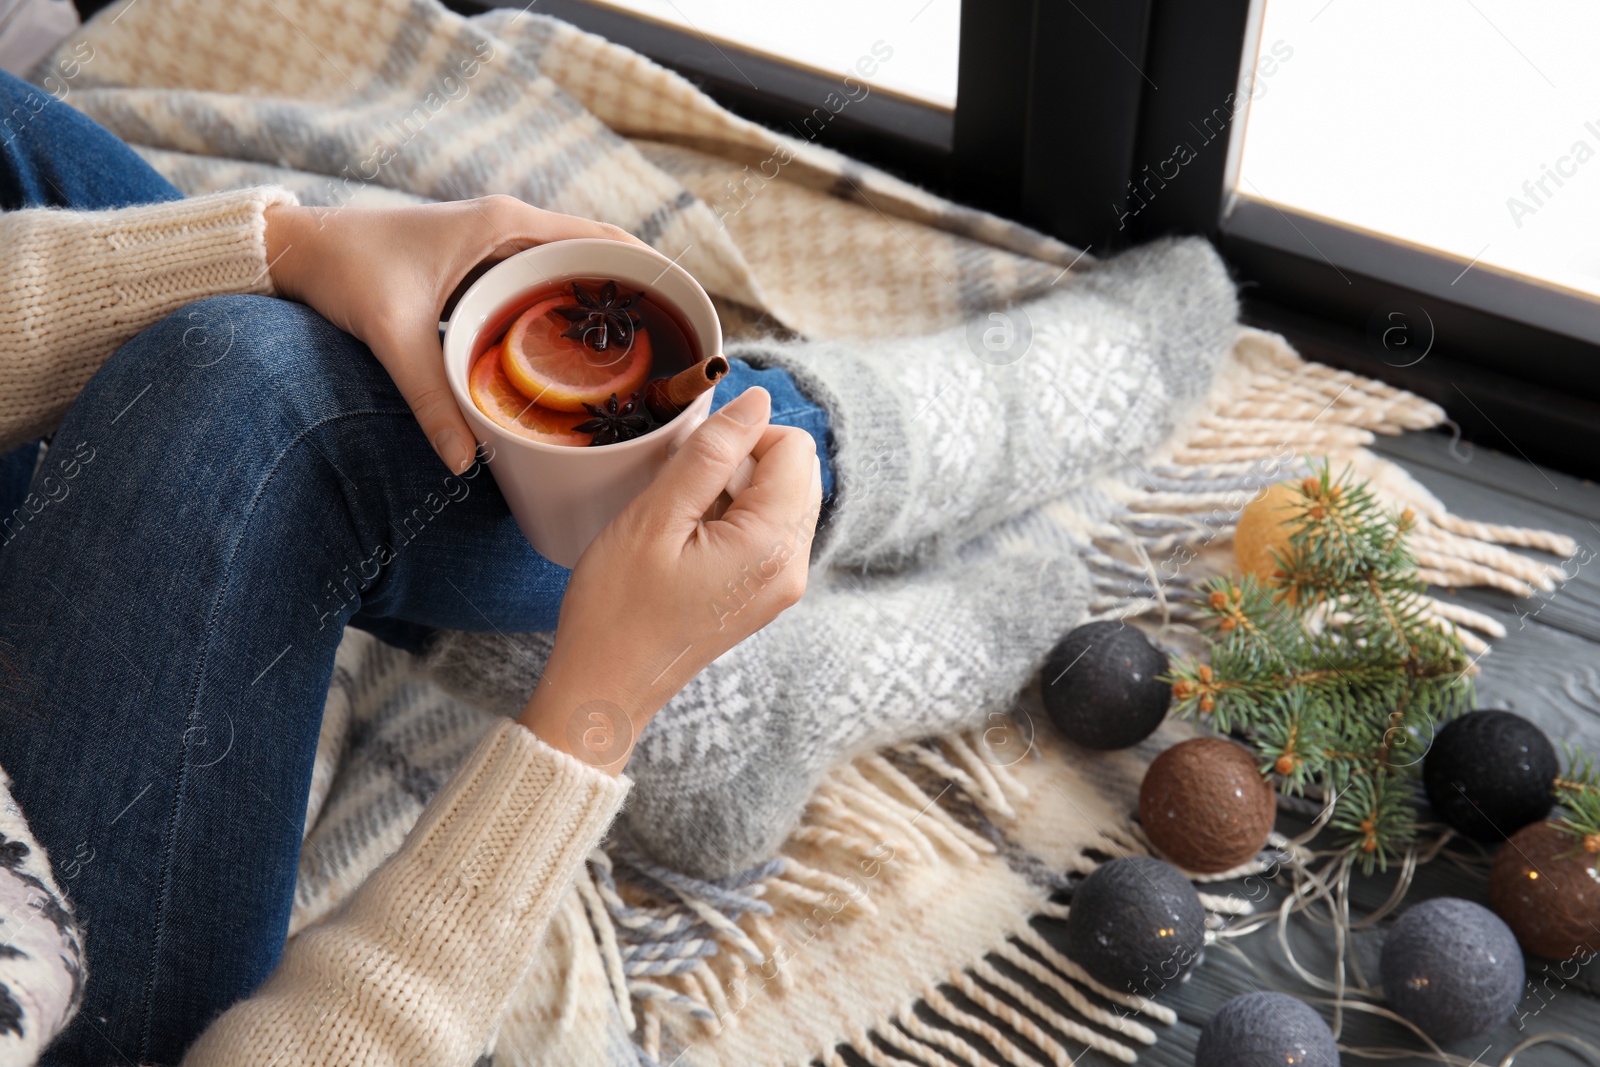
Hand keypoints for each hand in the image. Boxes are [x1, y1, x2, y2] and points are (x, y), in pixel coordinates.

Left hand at [263, 196, 648, 473]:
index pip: (602, 238)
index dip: (649, 270)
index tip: (686, 307)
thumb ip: (430, 397)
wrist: (299, 249)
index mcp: (504, 224)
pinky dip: (567, 313)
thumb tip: (464, 461)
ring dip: (603, 306)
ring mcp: (497, 243)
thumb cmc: (345, 272)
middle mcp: (509, 226)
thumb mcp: (391, 335)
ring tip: (639, 356)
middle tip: (673, 345)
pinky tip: (577, 357)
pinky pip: (541, 285)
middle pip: (598, 255)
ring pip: (571, 271)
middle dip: (637, 295)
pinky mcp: (481, 264)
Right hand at [519, 387, 822, 772]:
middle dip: (744, 463)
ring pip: (783, 500)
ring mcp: (782, 586)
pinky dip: (734, 520)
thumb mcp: (656, 517)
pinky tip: (689, 543)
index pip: (795, 448)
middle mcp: (793, 568)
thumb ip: (711, 452)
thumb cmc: (617, 607)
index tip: (694, 463)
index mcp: (773, 545)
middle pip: (797, 472)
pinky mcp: (765, 596)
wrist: (605, 686)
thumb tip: (754, 400)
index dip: (744, 436)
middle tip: (685, 495)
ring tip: (683, 524)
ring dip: (736, 492)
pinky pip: (769, 532)